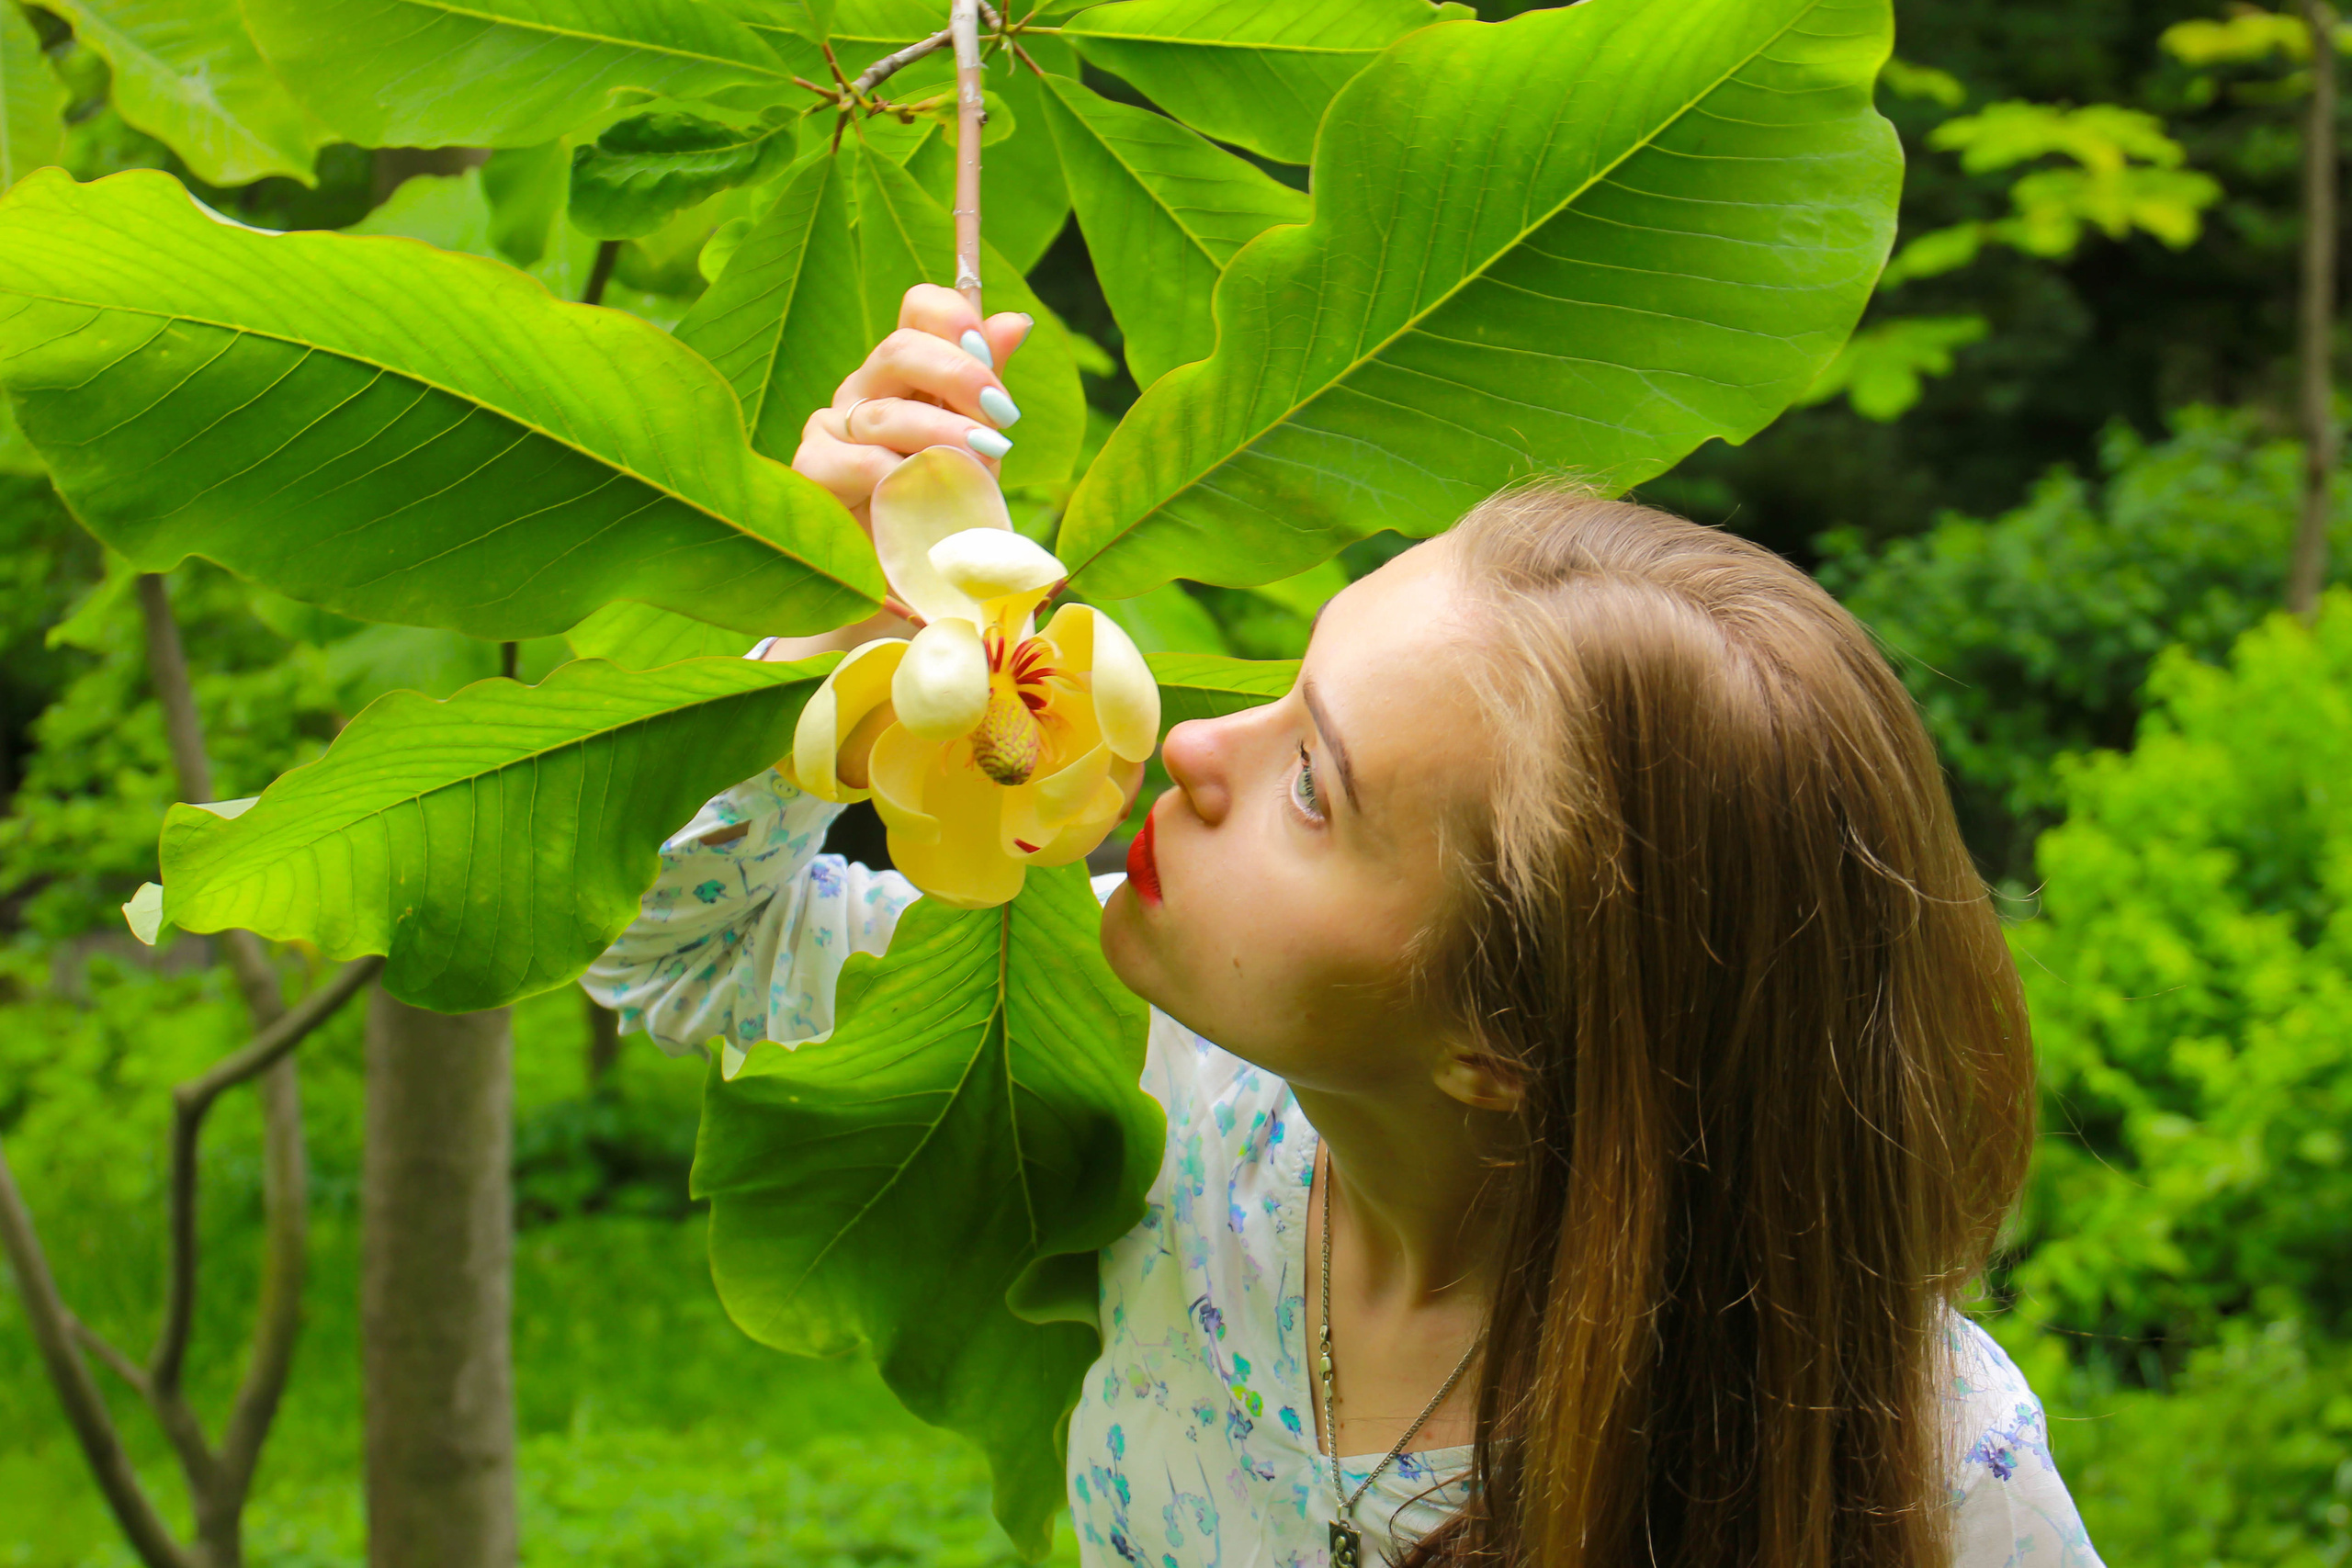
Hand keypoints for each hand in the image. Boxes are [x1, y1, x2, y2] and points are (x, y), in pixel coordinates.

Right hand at [766, 286, 1032, 664]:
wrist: (909, 583)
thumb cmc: (947, 507)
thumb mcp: (980, 445)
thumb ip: (988, 385)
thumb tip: (1017, 320)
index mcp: (909, 372)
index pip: (921, 310)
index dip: (956, 320)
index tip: (992, 356)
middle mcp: (866, 388)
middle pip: (901, 346)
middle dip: (958, 376)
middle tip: (1001, 417)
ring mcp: (832, 425)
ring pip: (885, 412)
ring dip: (943, 439)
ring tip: (983, 467)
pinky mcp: (812, 469)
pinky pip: (856, 461)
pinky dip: (899, 477)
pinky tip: (927, 496)